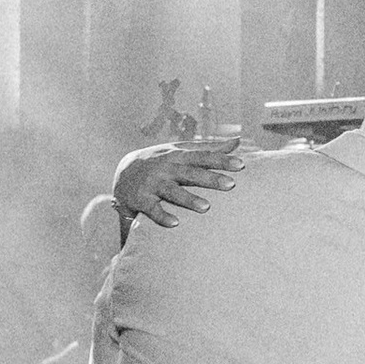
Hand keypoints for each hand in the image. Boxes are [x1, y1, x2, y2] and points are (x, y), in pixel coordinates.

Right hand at [113, 137, 244, 229]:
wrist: (123, 174)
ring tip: (206, 207)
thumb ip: (209, 148)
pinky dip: (162, 216)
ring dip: (188, 199)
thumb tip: (238, 140)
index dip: (221, 160)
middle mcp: (166, 168)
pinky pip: (152, 209)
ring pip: (172, 191)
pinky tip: (175, 223)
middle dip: (210, 178)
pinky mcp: (141, 199)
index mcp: (178, 156)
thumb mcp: (181, 151)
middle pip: (190, 173)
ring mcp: (153, 184)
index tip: (241, 165)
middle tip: (231, 185)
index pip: (202, 156)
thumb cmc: (161, 162)